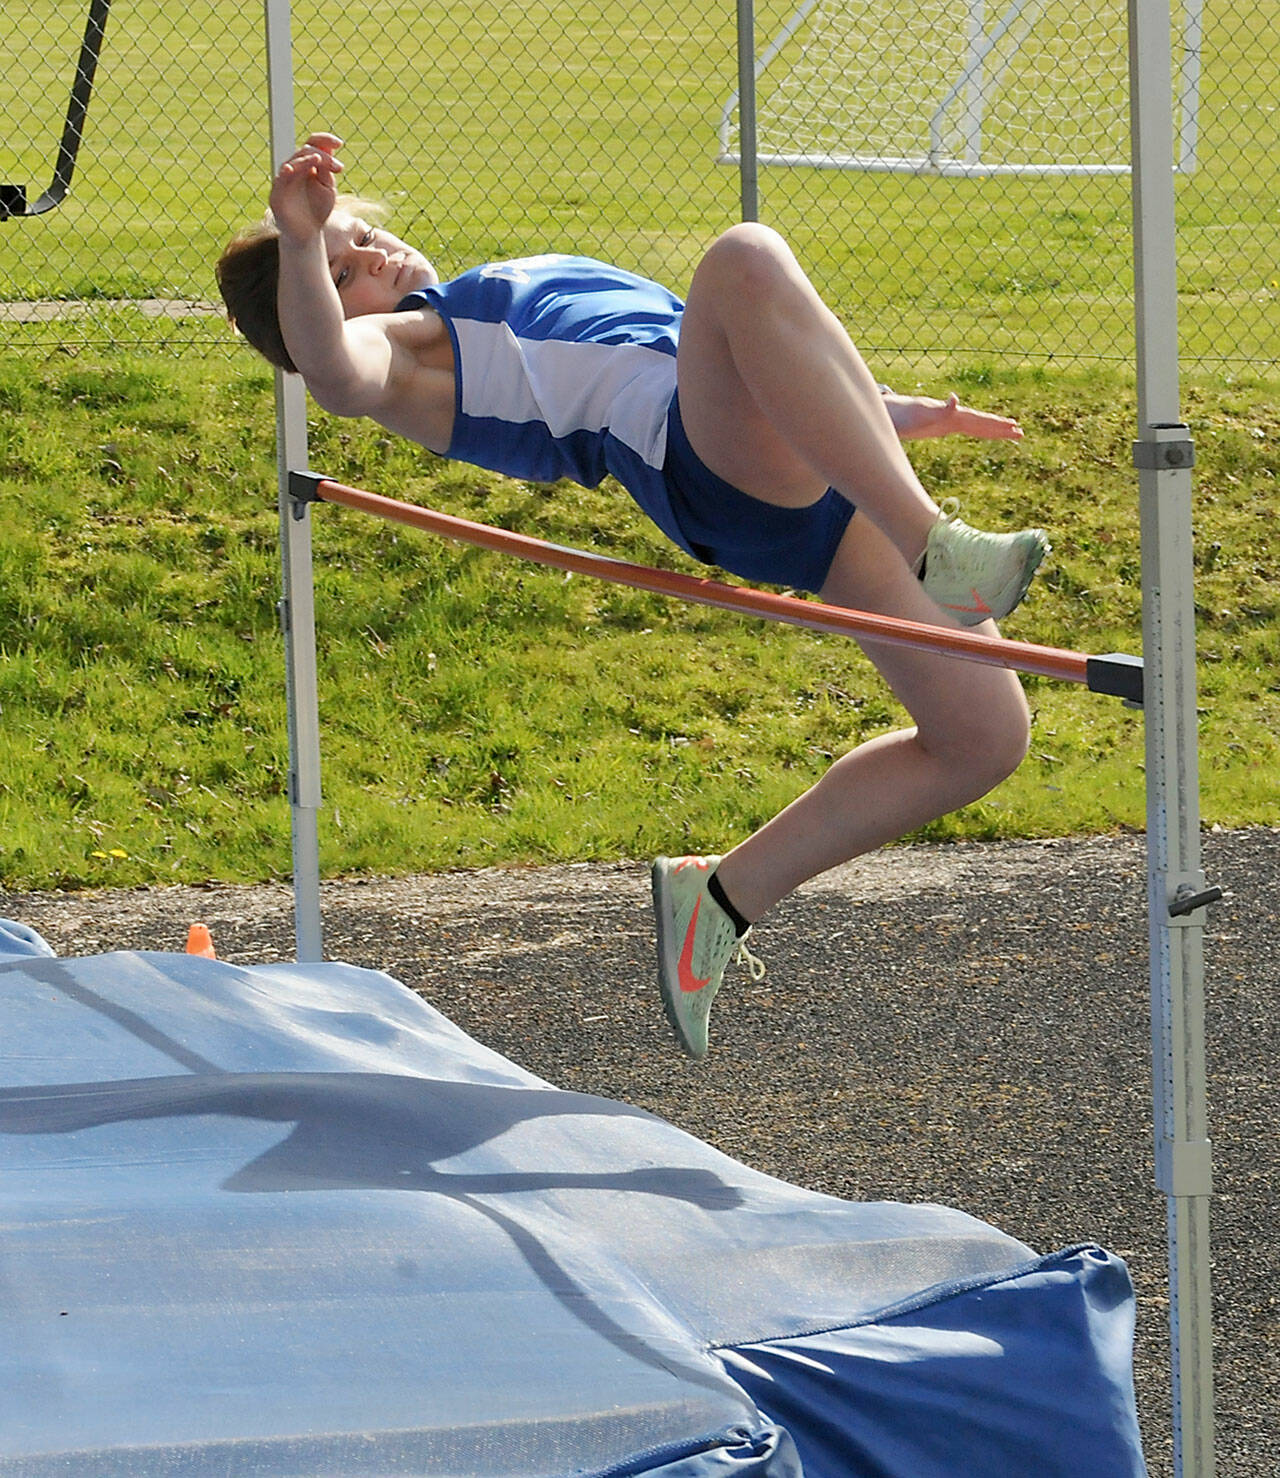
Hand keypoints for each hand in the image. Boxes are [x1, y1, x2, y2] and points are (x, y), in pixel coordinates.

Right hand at [268, 133, 344, 243]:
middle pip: (304, 151)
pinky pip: (279, 180)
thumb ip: (326, 170)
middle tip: (337, 167)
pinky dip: (285, 173)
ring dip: (304, 159)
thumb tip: (328, 149)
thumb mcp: (328, 189)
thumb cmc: (318, 211)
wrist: (308, 235)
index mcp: (306, 165)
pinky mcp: (277, 194)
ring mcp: (284, 181)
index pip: (312, 144)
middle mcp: (294, 169)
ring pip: (292, 163)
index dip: (324, 139)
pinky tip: (291, 169)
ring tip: (318, 159)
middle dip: (322, 156)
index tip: (340, 143)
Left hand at [884, 391, 1022, 441]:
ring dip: (996, 431)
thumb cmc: (904, 416)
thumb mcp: (919, 416)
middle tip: (1021, 432)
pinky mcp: (947, 426)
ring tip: (1015, 434)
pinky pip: (970, 431)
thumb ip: (938, 410)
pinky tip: (991, 434)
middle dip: (1001, 428)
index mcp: (951, 415)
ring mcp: (952, 420)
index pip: (977, 419)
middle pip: (982, 422)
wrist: (892, 413)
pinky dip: (982, 433)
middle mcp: (954, 416)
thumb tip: (955, 398)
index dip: (992, 423)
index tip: (1010, 425)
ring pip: (979, 426)